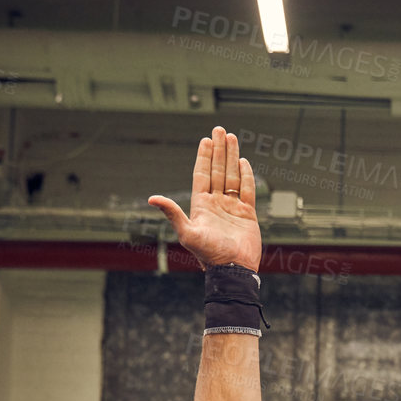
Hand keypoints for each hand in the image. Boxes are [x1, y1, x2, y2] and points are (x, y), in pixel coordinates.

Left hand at [148, 126, 261, 271]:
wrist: (233, 270)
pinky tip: (243, 162)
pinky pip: (247, 191)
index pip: (202, 175)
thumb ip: (172, 213)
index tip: (205, 140)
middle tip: (219, 130)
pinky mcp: (247, 214)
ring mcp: (232, 208)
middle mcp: (216, 204)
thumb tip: (152, 198)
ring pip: (232, 176)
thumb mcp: (187, 233)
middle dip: (218, 150)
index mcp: (201, 206)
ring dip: (232, 157)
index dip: (203, 157)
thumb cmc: (209, 255)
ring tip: (232, 138)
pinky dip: (246, 176)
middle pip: (218, 171)